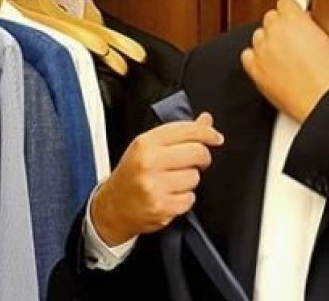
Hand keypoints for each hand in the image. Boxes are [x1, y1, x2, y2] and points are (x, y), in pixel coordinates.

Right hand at [91, 113, 223, 245]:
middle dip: (202, 157)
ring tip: (173, 181)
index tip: (216, 137)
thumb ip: (178, 134)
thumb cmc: (132, 173)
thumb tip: (206, 120)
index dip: (207, 133)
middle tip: (194, 162)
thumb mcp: (149, 147)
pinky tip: (170, 195)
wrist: (112, 207)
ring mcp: (155, 186)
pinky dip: (185, 198)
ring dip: (190, 180)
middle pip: (197, 152)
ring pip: (195, 177)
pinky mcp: (162, 208)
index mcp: (145, 143)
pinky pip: (190, 198)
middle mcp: (149, 163)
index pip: (187, 130)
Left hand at [241, 0, 328, 122]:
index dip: (290, 11)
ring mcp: (262, 49)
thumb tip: (303, 21)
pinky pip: (247, 56)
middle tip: (291, 40)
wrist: (320, 99)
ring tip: (283, 57)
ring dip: (268, 42)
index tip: (292, 17)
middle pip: (270, 18)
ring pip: (258, 36)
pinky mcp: (254, 68)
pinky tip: (269, 65)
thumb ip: (309, 24)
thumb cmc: (327, 74)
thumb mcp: (326, 38)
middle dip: (279, 27)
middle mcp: (274, 31)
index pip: (284, 2)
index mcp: (293, 19)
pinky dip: (255, 59)